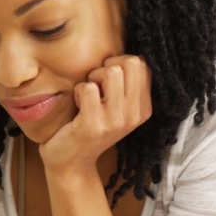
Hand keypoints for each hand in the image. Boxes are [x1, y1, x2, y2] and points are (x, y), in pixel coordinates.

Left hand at [39, 55, 151, 174]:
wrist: (71, 162)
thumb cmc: (90, 125)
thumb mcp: (116, 107)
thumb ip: (126, 84)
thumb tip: (127, 53)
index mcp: (144, 108)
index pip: (143, 64)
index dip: (120, 63)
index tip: (108, 80)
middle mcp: (134, 115)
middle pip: (130, 63)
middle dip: (108, 67)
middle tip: (97, 87)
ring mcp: (116, 121)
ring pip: (111, 72)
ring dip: (93, 79)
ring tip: (88, 96)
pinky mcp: (94, 125)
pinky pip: (87, 88)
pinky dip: (77, 92)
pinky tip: (77, 108)